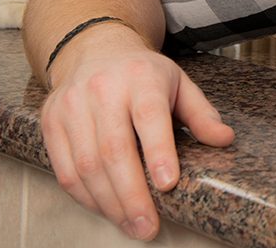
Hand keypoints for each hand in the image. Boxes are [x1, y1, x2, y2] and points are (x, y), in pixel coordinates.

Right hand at [40, 25, 234, 240]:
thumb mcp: (179, 83)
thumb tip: (224, 139)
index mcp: (141, 78)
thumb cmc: (143, 74)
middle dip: (132, 195)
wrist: (94, 50)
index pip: (149, 117)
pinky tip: (106, 210)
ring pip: (86, 166)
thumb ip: (202, 114)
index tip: (168, 184)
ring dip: (109, 203)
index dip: (158, 152)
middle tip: (149, 225)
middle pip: (114, 150)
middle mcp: (103, 90)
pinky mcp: (51, 123)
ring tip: (131, 225)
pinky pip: (64, 169)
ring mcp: (72, 107)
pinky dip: (85, 197)